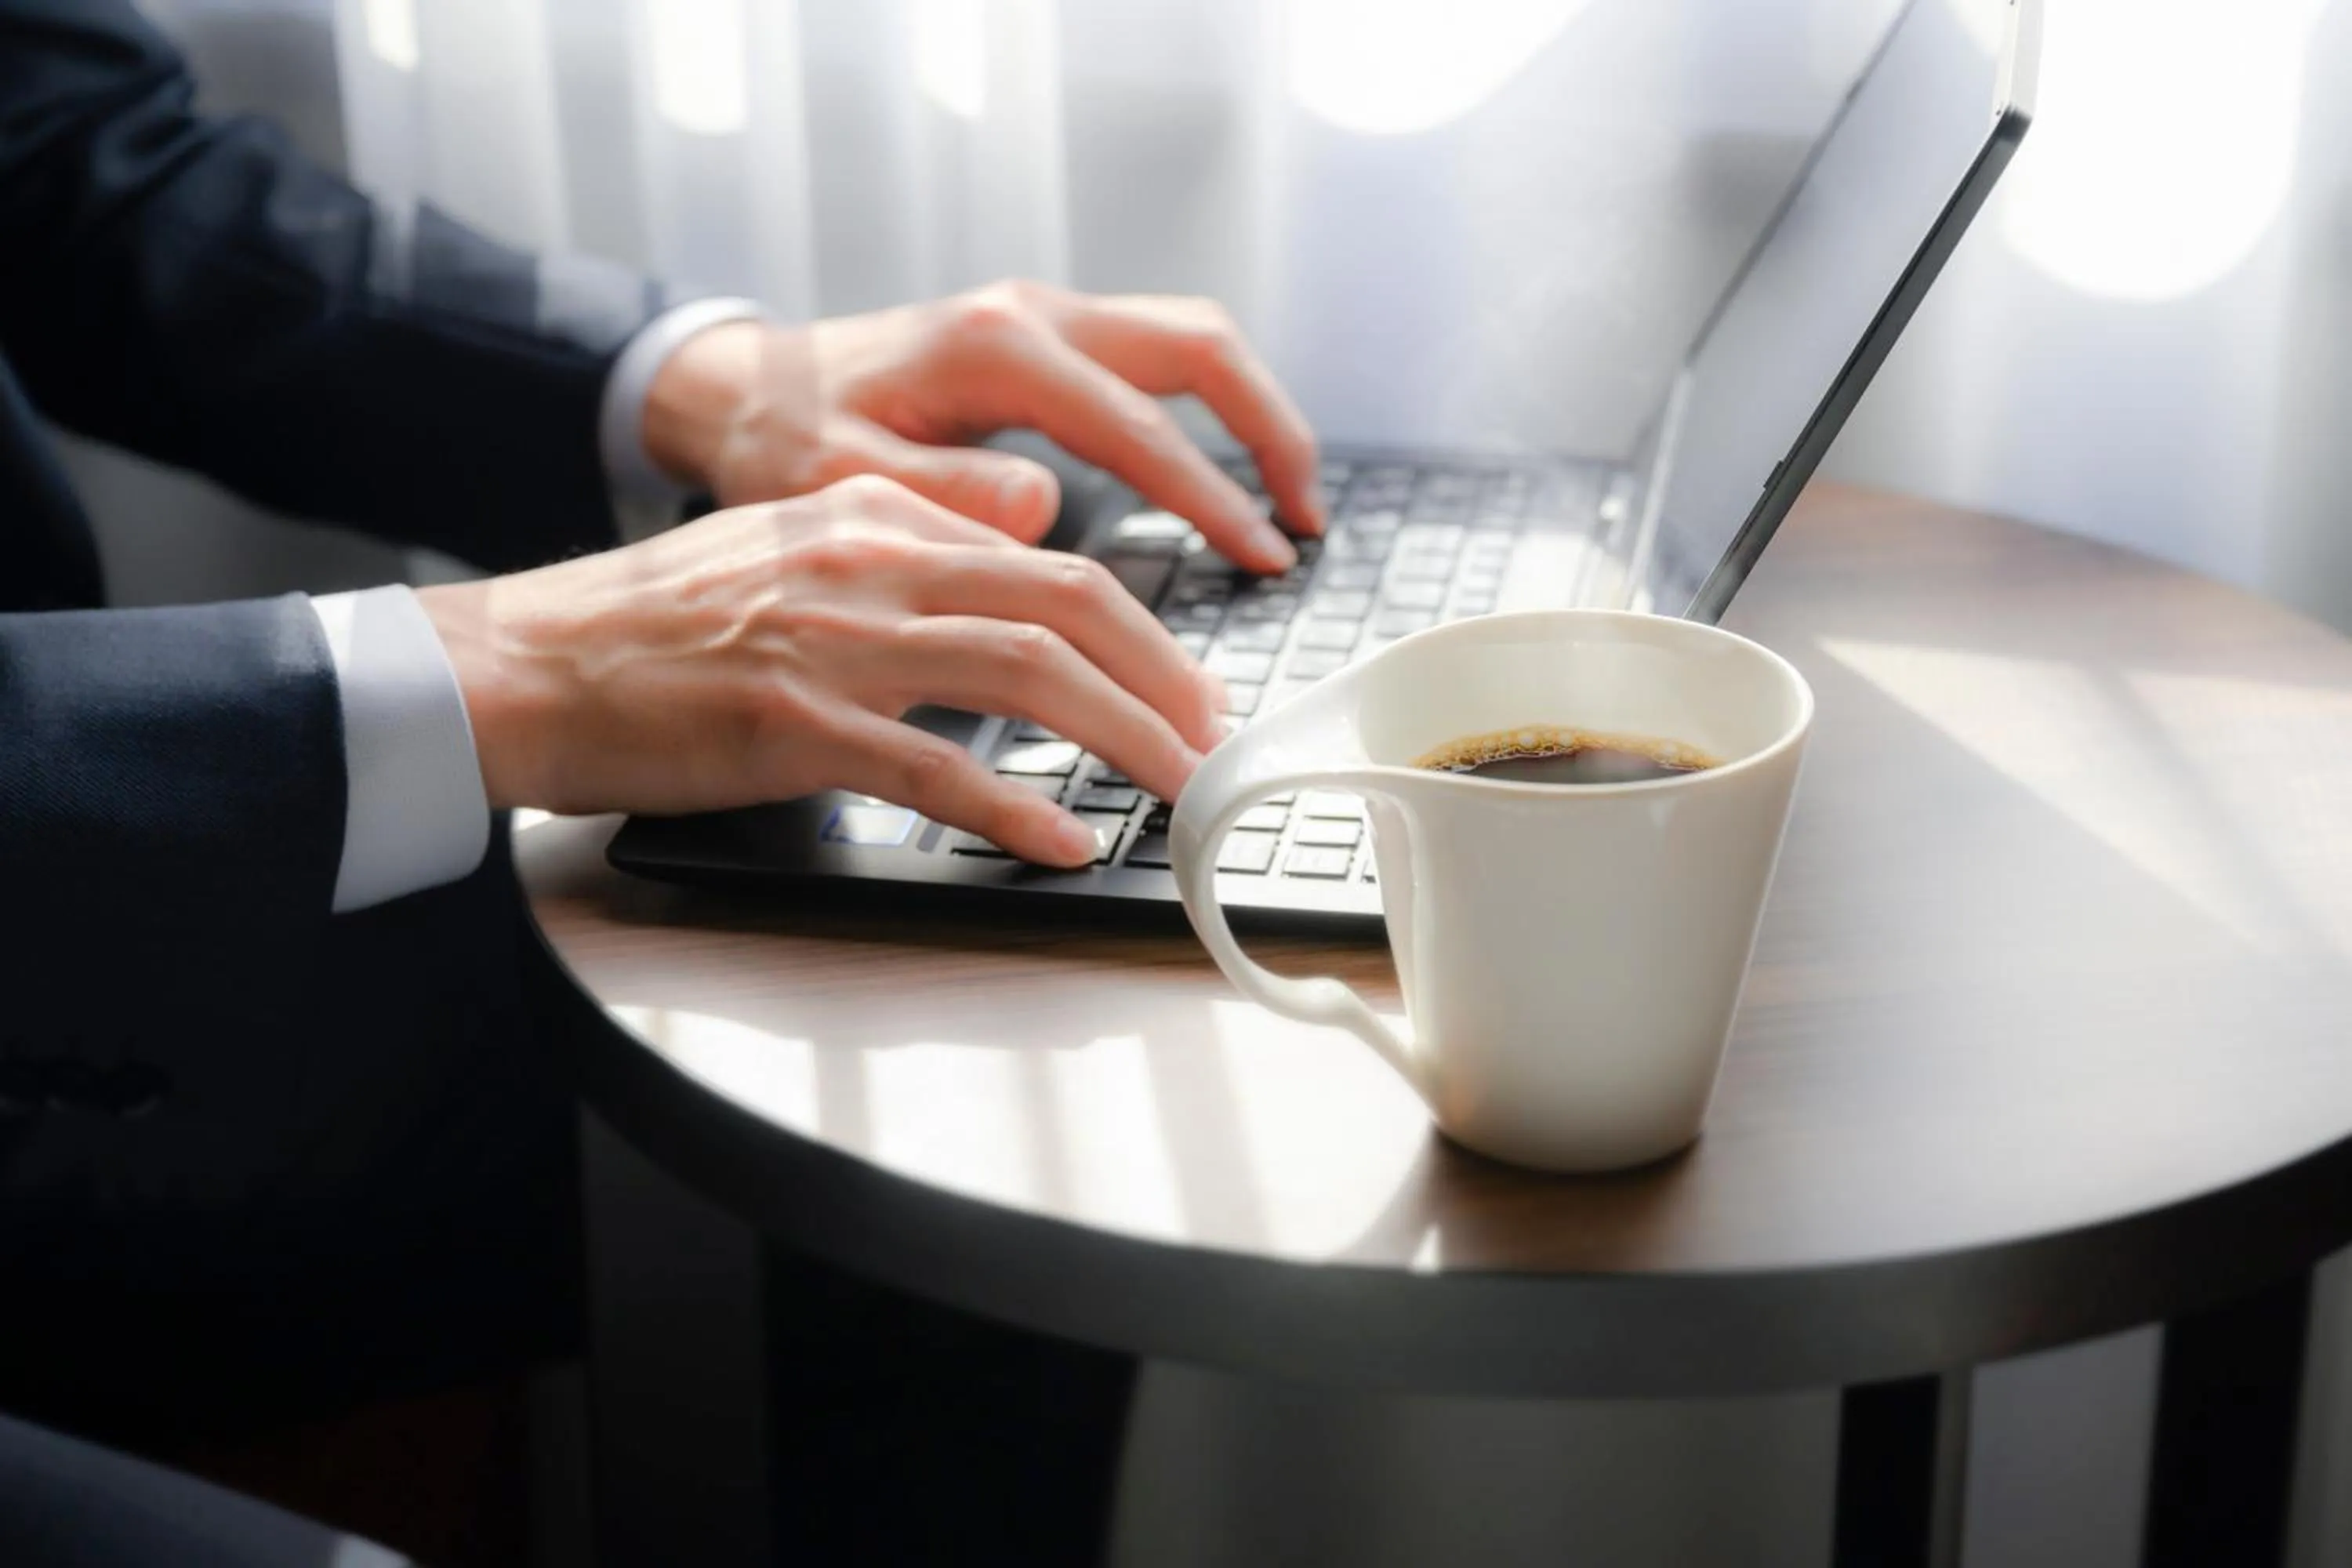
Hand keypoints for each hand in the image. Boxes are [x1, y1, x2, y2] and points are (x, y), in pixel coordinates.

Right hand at [417, 476, 1226, 866]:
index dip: (1141, 631)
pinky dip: (1012, 809)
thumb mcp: (793, 558)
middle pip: (1066, 604)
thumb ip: (901, 563)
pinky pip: (934, 767)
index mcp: (876, 520)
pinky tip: (1060, 844)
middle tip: (1215, 742)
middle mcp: (870, 564)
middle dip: (1165, 678)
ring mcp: (834, 643)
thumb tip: (1009, 593)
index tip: (1185, 688)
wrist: (526, 666)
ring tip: (1179, 789)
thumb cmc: (655, 631)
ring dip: (1125, 736)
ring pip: (1026, 672)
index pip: (1050, 561)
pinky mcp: (794, 725)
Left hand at [641, 280, 1322, 573]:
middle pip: (1199, 347)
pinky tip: (1224, 478)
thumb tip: (1042, 508)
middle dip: (1269, 430)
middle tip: (1306, 519)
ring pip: (1190, 342)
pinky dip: (1211, 412)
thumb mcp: (840, 481)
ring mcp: (1046, 318)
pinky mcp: (1047, 339)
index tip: (1262, 554)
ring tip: (1288, 503)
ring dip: (1252, 414)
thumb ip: (939, 493)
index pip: (1138, 423)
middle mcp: (1034, 316)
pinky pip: (1158, 360)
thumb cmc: (782, 443)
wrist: (744, 389)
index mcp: (996, 351)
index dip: (1210, 494)